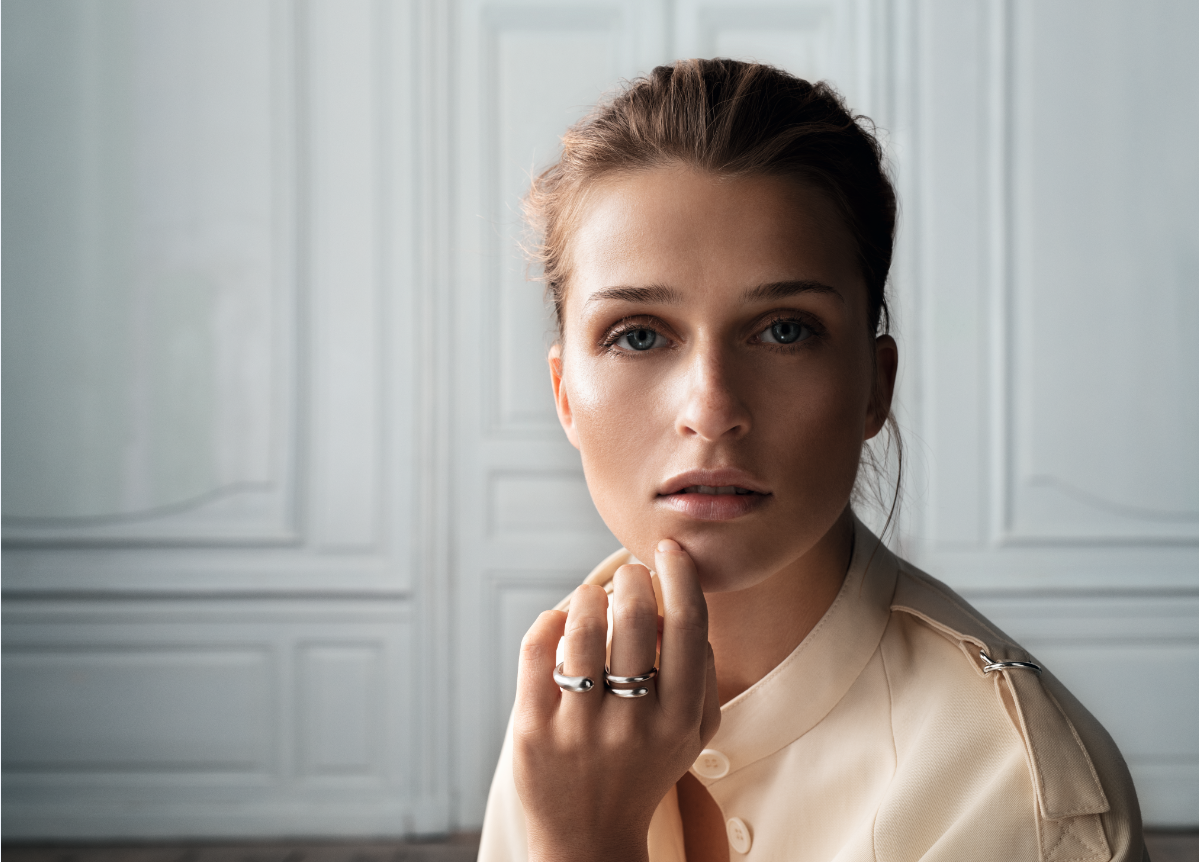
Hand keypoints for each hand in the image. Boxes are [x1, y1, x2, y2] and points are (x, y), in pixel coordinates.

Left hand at [513, 540, 721, 861]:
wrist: (590, 839)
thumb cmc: (645, 768)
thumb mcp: (693, 733)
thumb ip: (703, 672)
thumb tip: (681, 603)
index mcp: (679, 720)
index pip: (688, 627)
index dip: (680, 575)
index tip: (669, 550)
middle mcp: (632, 724)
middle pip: (633, 617)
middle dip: (631, 578)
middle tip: (629, 576)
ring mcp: (578, 728)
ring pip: (581, 625)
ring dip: (588, 595)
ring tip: (592, 599)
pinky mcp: (532, 729)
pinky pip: (537, 648)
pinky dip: (550, 620)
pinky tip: (560, 624)